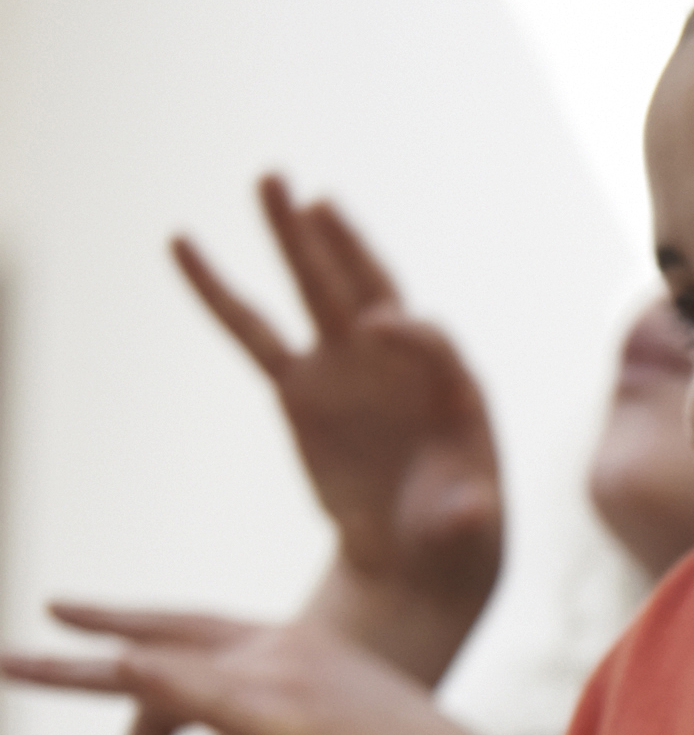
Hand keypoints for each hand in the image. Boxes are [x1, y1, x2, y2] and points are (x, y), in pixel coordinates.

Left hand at [3, 604, 528, 734]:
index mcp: (294, 654)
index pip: (187, 632)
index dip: (122, 625)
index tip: (59, 615)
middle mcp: (282, 653)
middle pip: (158, 654)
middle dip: (75, 666)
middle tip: (6, 665)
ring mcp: (281, 680)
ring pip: (162, 684)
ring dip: (99, 704)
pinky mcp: (280, 716)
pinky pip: (196, 697)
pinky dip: (156, 686)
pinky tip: (126, 696)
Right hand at [174, 178, 503, 633]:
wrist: (417, 557)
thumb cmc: (456, 542)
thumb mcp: (469, 535)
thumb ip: (470, 515)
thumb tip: (471, 506)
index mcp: (455, 390)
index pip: (433, 339)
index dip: (411, 330)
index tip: (382, 327)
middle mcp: (401, 365)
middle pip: (374, 289)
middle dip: (347, 244)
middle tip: (314, 196)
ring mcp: (345, 369)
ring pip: (313, 292)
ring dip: (290, 237)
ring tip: (268, 177)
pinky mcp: (299, 387)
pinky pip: (252, 332)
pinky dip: (216, 290)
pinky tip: (181, 241)